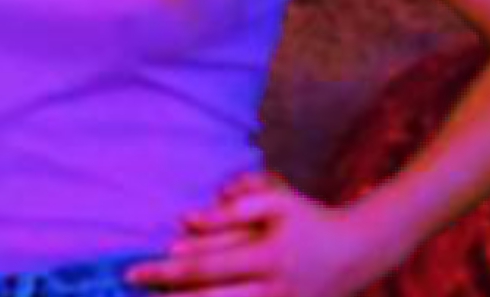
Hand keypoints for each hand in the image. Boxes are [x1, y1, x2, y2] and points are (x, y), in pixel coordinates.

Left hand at [125, 172, 394, 296]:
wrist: (358, 252)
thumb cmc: (307, 219)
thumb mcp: (276, 201)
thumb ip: (233, 208)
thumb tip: (187, 220)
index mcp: (267, 257)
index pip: (207, 267)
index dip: (169, 270)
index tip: (133, 271)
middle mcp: (273, 291)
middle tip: (131, 290)